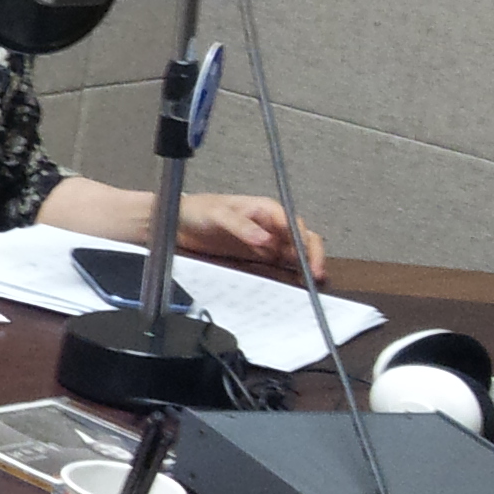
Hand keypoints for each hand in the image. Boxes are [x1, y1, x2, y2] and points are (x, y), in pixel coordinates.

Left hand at [176, 192, 324, 281]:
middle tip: (316, 274)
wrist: (177, 223)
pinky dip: (291, 273)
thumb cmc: (197, 210)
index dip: (303, 240)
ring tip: (313, 283)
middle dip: (313, 255)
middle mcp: (270, 225)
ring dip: (306, 266)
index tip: (306, 257)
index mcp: (265, 209)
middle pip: (302, 238)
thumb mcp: (217, 214)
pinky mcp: (258, 256)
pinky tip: (297, 284)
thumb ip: (241, 226)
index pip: (293, 223)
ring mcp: (266, 242)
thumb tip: (265, 239)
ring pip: (296, 253)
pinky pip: (281, 265)